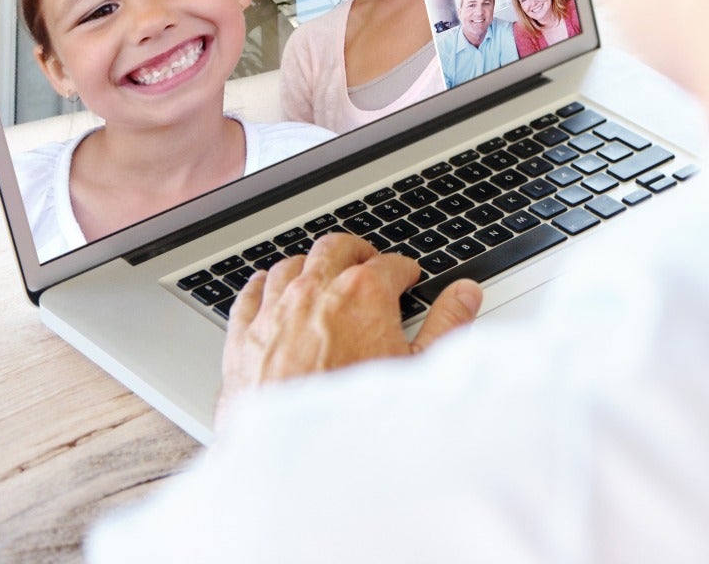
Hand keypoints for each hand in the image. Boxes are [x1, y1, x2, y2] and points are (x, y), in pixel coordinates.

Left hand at [217, 232, 482, 427]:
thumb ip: (447, 323)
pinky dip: (263, 285)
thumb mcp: (418, 369)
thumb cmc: (357, 418)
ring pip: (290, 265)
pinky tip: (269, 288)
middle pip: (335, 249)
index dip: (403, 270)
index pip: (389, 263)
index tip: (407, 278)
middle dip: (356, 253)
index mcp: (363, 294)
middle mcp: (315, 292)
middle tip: (367, 263)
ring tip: (320, 274)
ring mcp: (275, 311)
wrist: (298, 458)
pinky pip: (250, 294)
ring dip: (309, 265)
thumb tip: (465, 295)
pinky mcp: (243, 336)